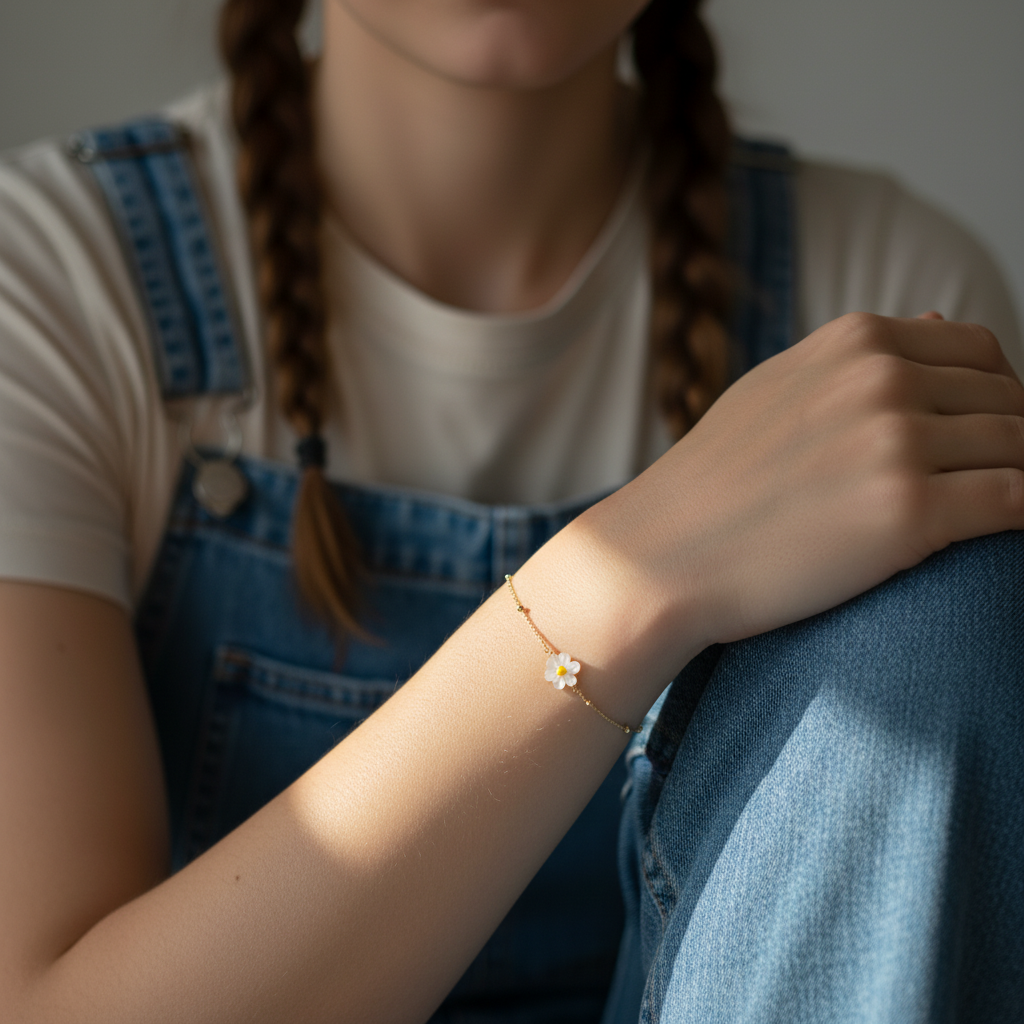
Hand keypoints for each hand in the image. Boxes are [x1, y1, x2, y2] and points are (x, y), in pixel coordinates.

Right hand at [589, 311, 1023, 654]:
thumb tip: (940, 323)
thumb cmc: (712, 482)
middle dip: (1008, 441)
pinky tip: (988, 539)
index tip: (973, 443)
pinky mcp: (908, 512)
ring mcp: (895, 442)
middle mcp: (881, 379)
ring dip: (1013, 479)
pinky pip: (1016, 503)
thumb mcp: (778, 390)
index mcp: (854, 342)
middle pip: (1008, 399)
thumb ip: (859, 359)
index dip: (992, 399)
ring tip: (975, 514)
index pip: (981, 352)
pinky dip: (1016, 517)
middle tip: (974, 487)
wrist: (660, 555)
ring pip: (1021, 449)